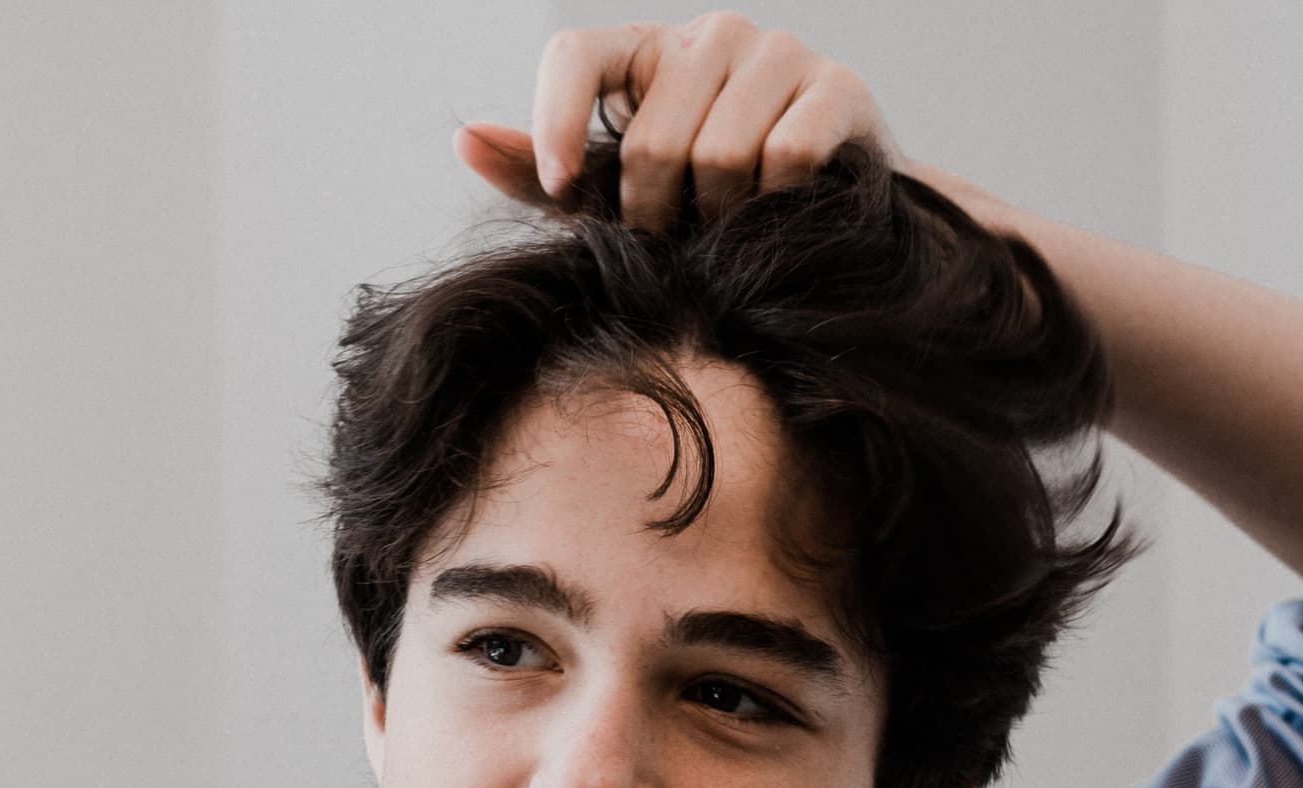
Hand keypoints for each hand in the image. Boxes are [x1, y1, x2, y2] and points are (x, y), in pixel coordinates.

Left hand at [452, 11, 905, 231]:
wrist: (825, 207)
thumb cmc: (705, 198)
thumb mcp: (617, 192)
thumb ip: (543, 176)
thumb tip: (465, 142)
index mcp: (644, 49)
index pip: (574, 55)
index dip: (555, 121)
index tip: (562, 187)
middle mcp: (710, 34)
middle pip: (653, 139)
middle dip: (657, 212)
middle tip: (674, 237)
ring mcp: (777, 51)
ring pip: (721, 155)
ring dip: (722, 217)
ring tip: (728, 226)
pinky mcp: (838, 85)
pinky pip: (788, 155)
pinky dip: (777, 202)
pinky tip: (781, 207)